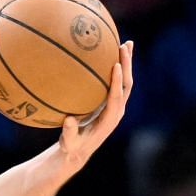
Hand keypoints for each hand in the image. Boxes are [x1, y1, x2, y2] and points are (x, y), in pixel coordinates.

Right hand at [57, 40, 134, 171]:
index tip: (116, 65)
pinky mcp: (113, 103)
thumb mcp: (68, 143)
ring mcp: (117, 106)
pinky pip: (119, 83)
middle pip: (126, 85)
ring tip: (126, 44)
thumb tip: (69, 120)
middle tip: (124, 46)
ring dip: (126, 63)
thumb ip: (69, 133)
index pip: (116, 97)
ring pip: (126, 82)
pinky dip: (119, 68)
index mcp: (109, 119)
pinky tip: (114, 55)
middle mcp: (117, 111)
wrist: (80, 150)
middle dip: (127, 65)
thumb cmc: (72, 146)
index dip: (117, 81)